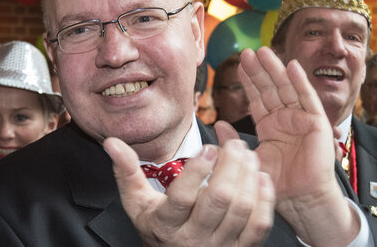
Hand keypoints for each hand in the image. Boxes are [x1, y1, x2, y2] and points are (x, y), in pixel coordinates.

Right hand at [103, 123, 274, 246]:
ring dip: (248, 176)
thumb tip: (112, 142)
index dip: (198, 171)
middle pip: (219, 200)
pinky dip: (264, 199)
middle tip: (234, 145)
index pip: (183, 197)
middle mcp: (194, 239)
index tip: (208, 147)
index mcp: (166, 225)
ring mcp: (219, 246)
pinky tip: (261, 177)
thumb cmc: (158, 227)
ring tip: (247, 154)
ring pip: (241, 209)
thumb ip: (126, 171)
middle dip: (231, 166)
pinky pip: (259, 225)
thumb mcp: (137, 203)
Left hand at [235, 47, 358, 245]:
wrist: (299, 200)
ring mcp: (301, 118)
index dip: (249, 81)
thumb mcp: (248, 160)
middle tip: (247, 52)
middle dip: (259, 70)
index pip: (257, 98)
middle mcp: (285, 118)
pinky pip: (307, 98)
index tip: (238, 63)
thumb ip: (232, 141)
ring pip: (287, 88)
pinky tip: (292, 66)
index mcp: (270, 125)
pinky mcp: (316, 122)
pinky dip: (300, 81)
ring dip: (276, 69)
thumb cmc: (275, 184)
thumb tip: (217, 123)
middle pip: (270, 88)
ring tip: (264, 52)